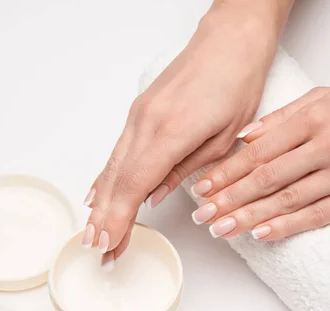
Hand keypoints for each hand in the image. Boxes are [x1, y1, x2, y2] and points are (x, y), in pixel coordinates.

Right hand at [82, 3, 289, 256]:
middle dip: (105, 218)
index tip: (108, 244)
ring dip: (102, 202)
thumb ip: (186, 169)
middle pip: (118, 180)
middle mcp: (146, 124)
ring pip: (113, 166)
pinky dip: (106, 176)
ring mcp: (139, 116)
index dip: (118, 219)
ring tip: (93, 230)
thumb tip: (153, 196)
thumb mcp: (223, 136)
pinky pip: (118, 151)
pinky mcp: (140, 112)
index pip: (135, 185)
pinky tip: (97, 193)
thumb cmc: (236, 84)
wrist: (229, 42)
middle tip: (96, 249)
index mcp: (172, 133)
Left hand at [190, 86, 329, 239]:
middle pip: (267, 177)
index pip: (259, 150)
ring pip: (288, 200)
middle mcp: (326, 145)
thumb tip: (244, 137)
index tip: (202, 187)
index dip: (227, 171)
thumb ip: (283, 116)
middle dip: (229, 198)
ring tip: (220, 230)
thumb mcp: (326, 98)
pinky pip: (318, 215)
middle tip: (201, 215)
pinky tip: (261, 235)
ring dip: (250, 217)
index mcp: (313, 118)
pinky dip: (288, 226)